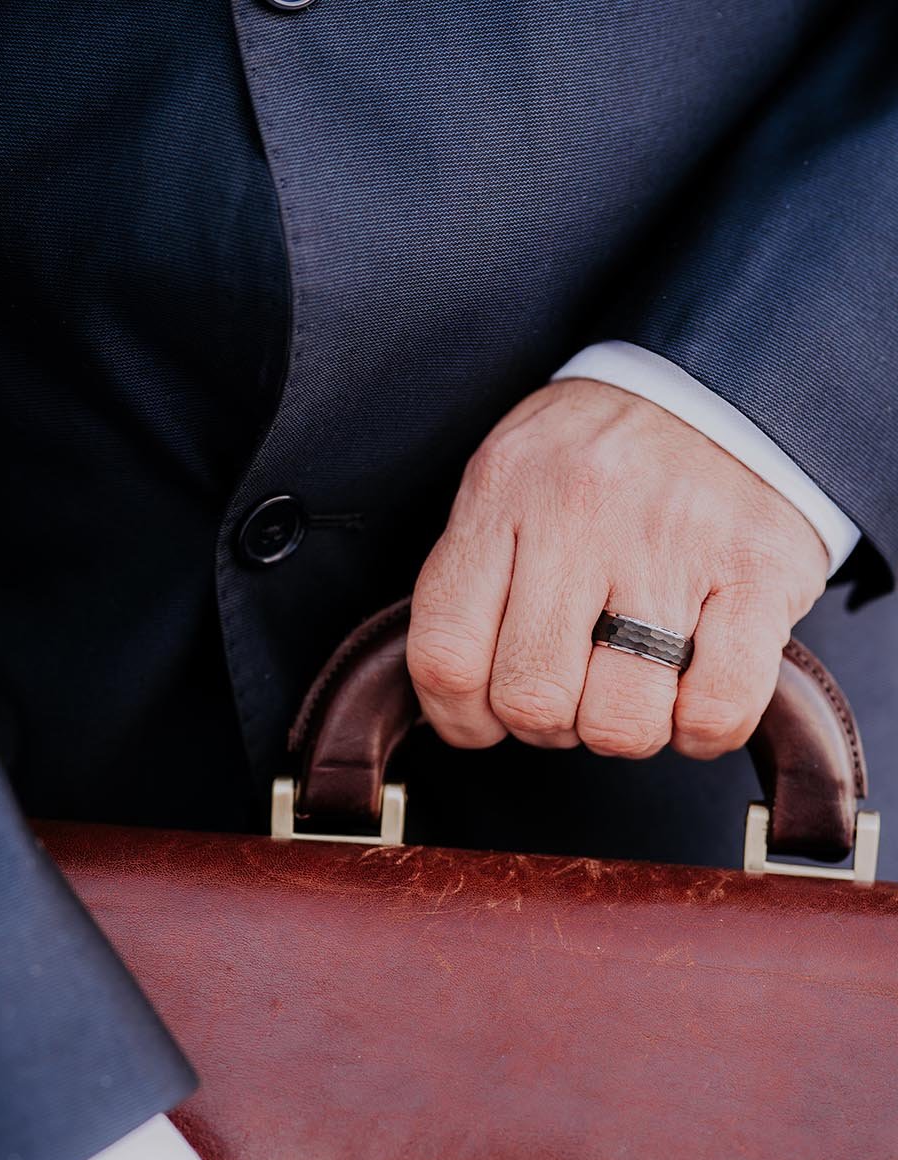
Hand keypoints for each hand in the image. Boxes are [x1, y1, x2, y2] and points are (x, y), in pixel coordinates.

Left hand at [408, 379, 828, 759]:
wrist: (727, 383)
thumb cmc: (604, 453)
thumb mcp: (511, 478)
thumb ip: (475, 572)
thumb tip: (457, 697)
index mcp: (504, 494)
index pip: (445, 655)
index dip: (460, 717)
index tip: (484, 719)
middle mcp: (581, 517)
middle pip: (532, 699)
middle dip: (547, 726)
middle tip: (572, 693)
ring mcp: (673, 547)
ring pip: (620, 721)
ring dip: (623, 731)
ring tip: (634, 688)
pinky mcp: (758, 574)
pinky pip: (716, 710)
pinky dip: (700, 730)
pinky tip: (693, 695)